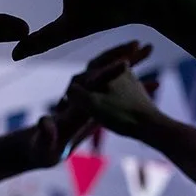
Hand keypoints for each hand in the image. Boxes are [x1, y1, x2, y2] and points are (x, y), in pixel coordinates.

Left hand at [21, 41, 154, 167]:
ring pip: (112, 74)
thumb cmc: (41, 150)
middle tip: (140, 45)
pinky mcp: (98, 104)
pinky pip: (119, 89)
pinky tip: (156, 83)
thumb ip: (45, 134)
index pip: (90, 83)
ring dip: (131, 61)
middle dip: (120, 55)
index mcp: (72, 103)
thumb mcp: (43, 145)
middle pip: (102, 68)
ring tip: (150, 49)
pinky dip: (136, 84)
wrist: (40, 148)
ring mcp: (90, 97)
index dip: (106, 74)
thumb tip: (44, 121)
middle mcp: (81, 94)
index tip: (124, 64)